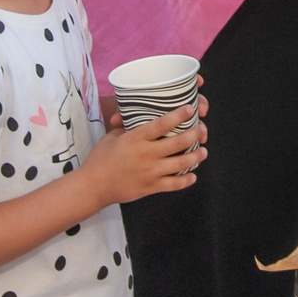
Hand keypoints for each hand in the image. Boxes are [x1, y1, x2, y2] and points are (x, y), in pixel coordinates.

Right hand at [86, 95, 208, 204]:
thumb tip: (134, 114)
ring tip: (203, 152)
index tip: (190, 109)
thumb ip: (127, 126)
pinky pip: (174, 184)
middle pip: (177, 143)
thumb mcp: (112, 137)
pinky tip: (193, 176)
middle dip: (194, 134)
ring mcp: (150, 172)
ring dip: (196, 157)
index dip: (178, 116)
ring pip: (181, 163)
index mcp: (135, 139)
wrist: (94, 186)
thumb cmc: (100, 158)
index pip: (161, 124)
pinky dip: (186, 180)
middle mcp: (146, 154)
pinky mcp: (151, 187)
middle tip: (202, 129)